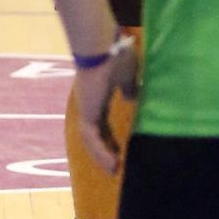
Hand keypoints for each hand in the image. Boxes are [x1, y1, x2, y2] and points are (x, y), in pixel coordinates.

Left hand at [74, 38, 140, 174]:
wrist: (103, 47)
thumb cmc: (116, 56)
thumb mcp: (128, 76)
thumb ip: (129, 88)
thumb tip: (131, 97)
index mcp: (99, 97)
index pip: (102, 123)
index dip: (109, 137)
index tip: (121, 150)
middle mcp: (90, 105)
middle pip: (96, 135)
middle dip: (105, 151)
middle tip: (117, 167)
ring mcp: (87, 109)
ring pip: (92, 141)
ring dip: (103, 156)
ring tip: (115, 171)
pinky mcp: (87, 113)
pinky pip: (93, 139)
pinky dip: (101, 152)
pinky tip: (113, 164)